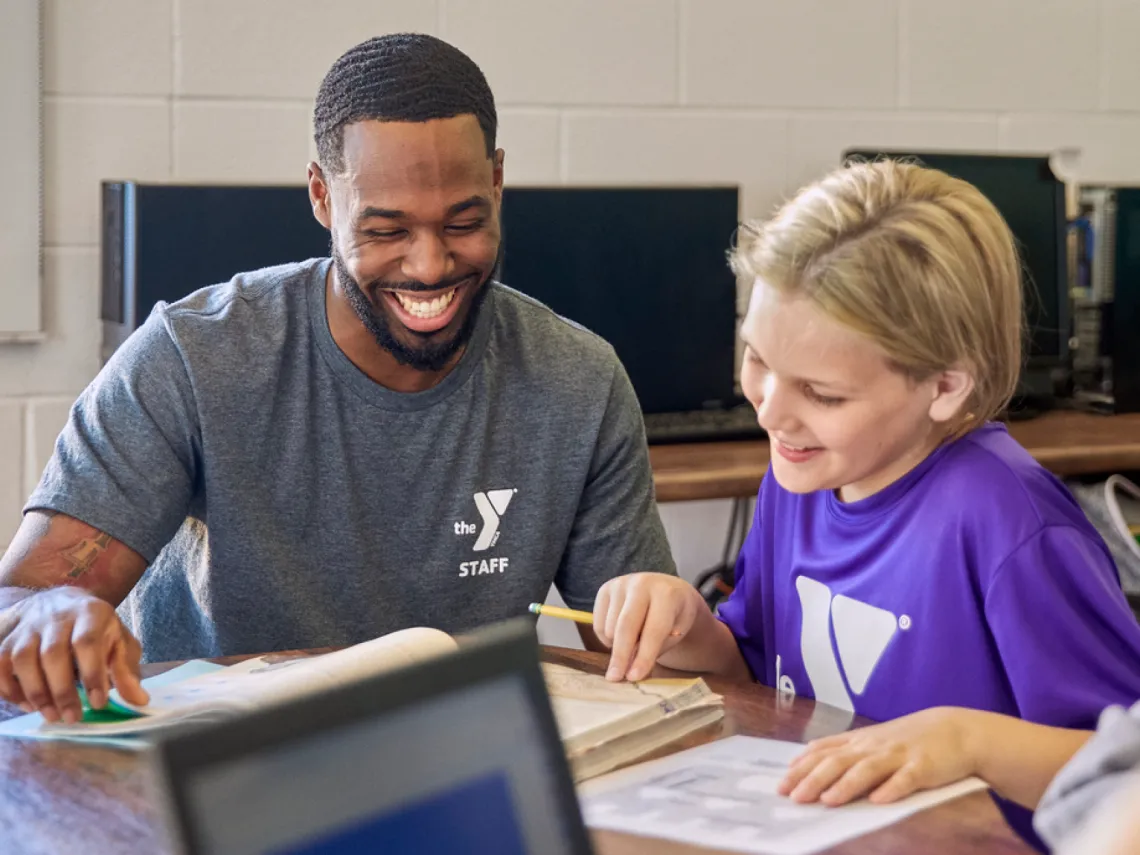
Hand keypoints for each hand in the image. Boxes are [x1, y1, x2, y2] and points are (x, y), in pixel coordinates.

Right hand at [0, 587, 148, 722]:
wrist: (63, 603)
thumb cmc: (97, 629)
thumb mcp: (119, 643)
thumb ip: (127, 670)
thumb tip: (140, 701)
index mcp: (91, 613)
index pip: (87, 642)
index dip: (92, 673)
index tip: (98, 703)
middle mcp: (57, 617)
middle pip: (53, 653)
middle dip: (62, 690)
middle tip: (73, 717)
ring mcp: (30, 627)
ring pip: (23, 658)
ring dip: (35, 691)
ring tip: (51, 716)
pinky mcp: (9, 639)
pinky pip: (0, 663)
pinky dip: (9, 687)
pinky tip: (25, 705)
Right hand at [593, 573, 704, 681]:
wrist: (668, 589)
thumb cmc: (674, 616)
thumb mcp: (676, 633)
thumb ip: (655, 650)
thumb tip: (630, 672)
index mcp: (667, 593)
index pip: (653, 629)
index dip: (644, 656)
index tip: (635, 677)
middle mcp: (642, 583)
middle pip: (625, 626)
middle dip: (620, 655)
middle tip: (615, 678)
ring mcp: (621, 584)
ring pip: (610, 627)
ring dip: (617, 646)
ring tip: (633, 643)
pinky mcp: (605, 588)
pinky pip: (598, 624)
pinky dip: (606, 638)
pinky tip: (621, 634)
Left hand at [778, 707, 977, 805]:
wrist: (956, 730)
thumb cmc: (909, 739)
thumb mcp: (874, 740)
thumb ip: (846, 750)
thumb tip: (811, 759)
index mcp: (860, 741)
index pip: (824, 752)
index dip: (802, 767)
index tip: (782, 783)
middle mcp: (874, 746)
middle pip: (839, 761)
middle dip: (815, 779)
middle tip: (795, 797)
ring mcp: (898, 755)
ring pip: (868, 769)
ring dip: (847, 784)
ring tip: (829, 800)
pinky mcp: (924, 767)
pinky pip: (906, 779)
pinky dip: (892, 788)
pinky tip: (879, 800)